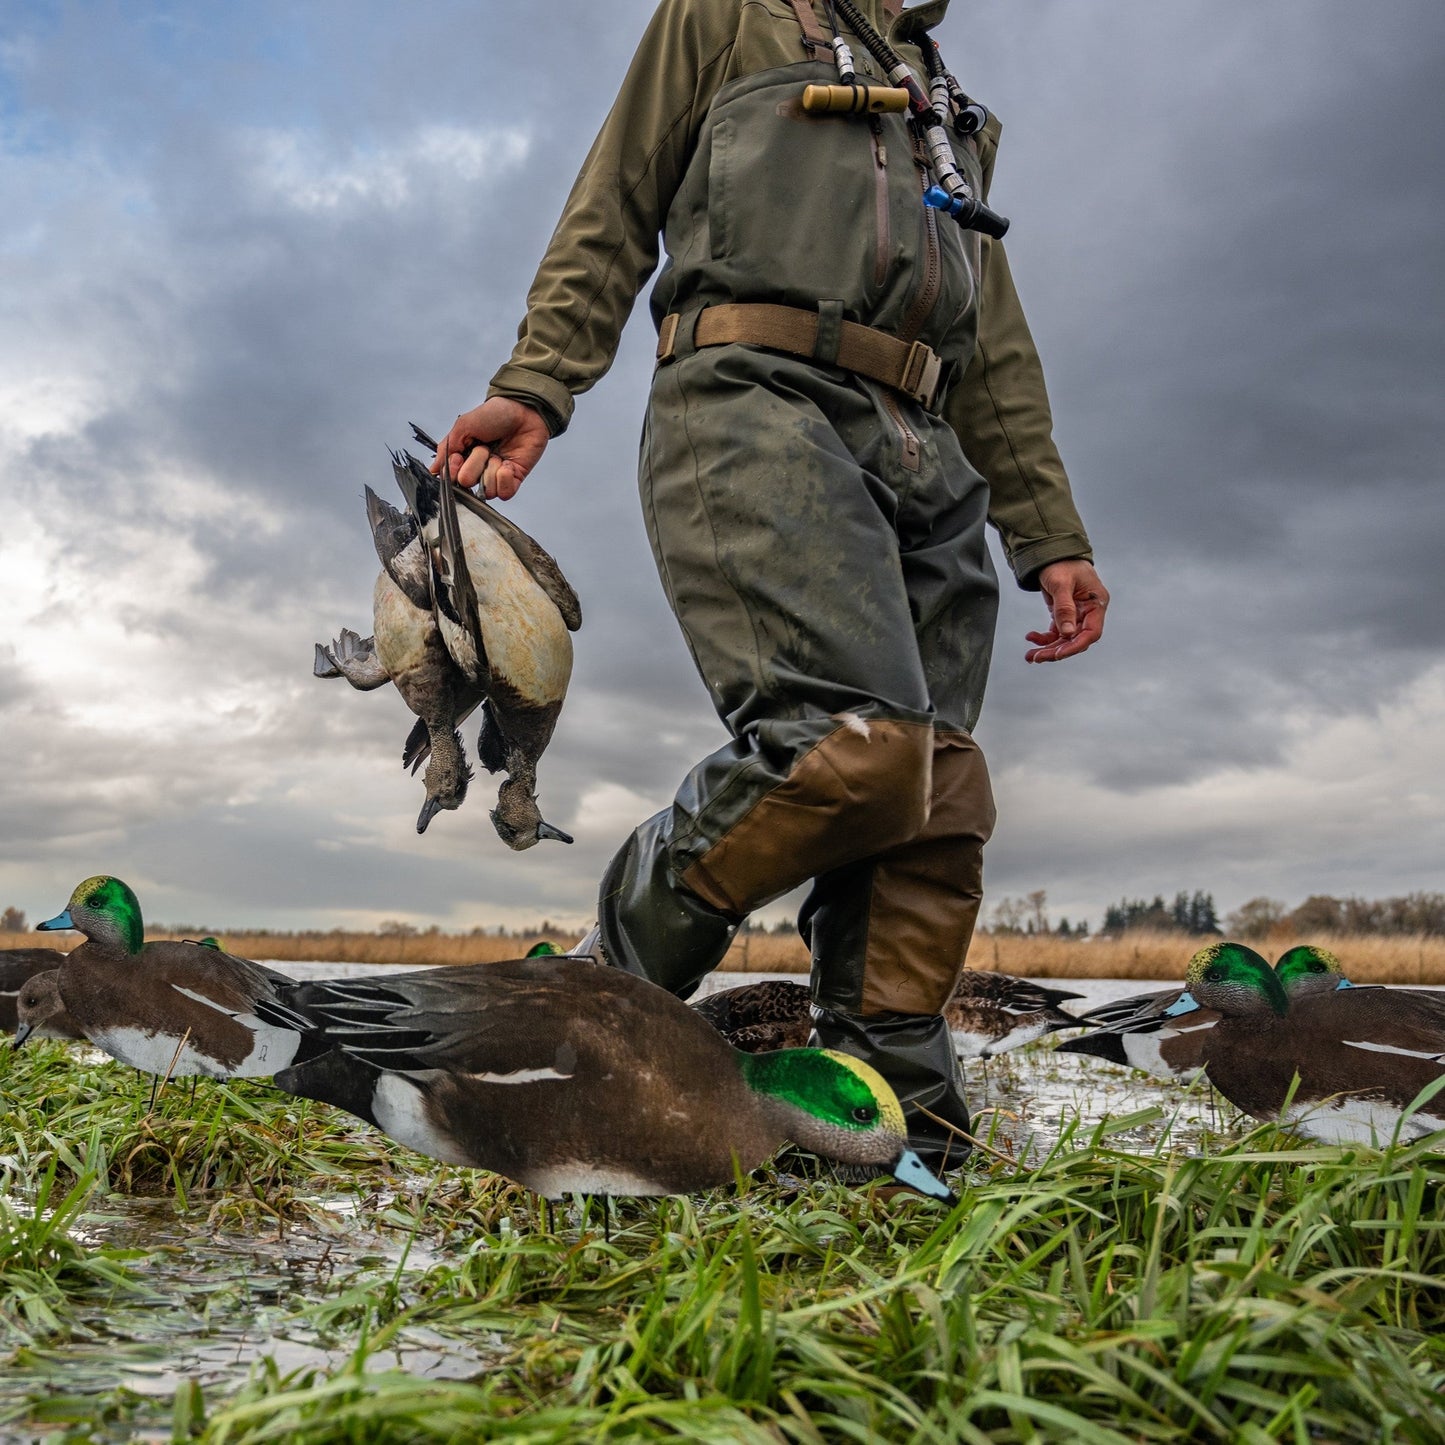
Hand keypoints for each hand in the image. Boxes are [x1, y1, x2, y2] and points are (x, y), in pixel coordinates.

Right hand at [428, 398, 548, 499]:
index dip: (454, 470)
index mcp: (463, 457)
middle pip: (467, 483)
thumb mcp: (463, 426)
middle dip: (475, 463)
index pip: (451, 478)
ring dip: (492, 469)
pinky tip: (508, 464)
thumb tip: (433, 471)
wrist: (523, 410)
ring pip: (486, 490)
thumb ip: (446, 450)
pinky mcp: (513, 480)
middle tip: (484, 447)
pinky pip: (504, 494)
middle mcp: (478, 469)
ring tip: (499, 454)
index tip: (459, 456)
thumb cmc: (495, 414)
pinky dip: (505, 479)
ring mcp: (496, 475)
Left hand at [1025, 559, 1108, 662]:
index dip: (1075, 646)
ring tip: (1030, 655)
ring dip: (1048, 648)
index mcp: (1096, 603)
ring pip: (1064, 639)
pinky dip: (1044, 638)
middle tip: (1037, 658)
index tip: (1058, 654)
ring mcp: (1076, 614)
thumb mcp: (1061, 584)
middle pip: (1076, 639)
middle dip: (1056, 651)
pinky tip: (1031, 638)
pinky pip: (1056, 632)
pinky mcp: (1064, 614)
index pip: (1091, 632)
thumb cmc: (1062, 563)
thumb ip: (1064, 608)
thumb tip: (1068, 633)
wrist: (1053, 552)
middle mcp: (1088, 612)